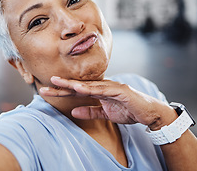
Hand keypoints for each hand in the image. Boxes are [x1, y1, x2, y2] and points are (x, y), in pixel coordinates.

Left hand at [39, 76, 175, 129]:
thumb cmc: (128, 110)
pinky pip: (103, 90)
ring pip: (89, 85)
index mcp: (98, 91)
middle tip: (47, 83)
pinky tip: (80, 88)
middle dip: (63, 85)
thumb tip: (73, 112)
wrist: (149, 113)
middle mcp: (103, 85)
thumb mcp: (105, 114)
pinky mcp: (120, 90)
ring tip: (59, 83)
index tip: (47, 90)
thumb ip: (90, 111)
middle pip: (79, 85)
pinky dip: (91, 89)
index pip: (77, 90)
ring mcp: (111, 86)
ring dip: (73, 84)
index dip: (62, 90)